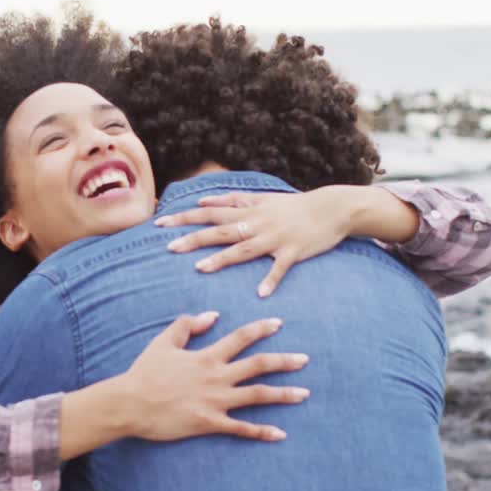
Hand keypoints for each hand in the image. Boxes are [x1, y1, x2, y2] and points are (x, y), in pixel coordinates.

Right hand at [119, 312, 309, 441]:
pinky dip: (262, 432)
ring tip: (304, 393)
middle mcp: (216, 377)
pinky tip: (280, 434)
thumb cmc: (145, 372)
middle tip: (305, 359)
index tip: (278, 324)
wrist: (130, 403)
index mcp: (206, 356)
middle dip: (284, 361)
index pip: (241, 338)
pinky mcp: (210, 422)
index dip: (261, 329)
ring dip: (283, 394)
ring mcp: (216, 401)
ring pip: (257, 395)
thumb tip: (212, 315)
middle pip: (258, 365)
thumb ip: (187, 325)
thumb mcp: (163, 342)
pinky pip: (241, 428)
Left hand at [154, 188, 355, 296]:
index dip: (184, 218)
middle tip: (170, 248)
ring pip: (244, 249)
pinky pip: (280, 267)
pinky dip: (271, 279)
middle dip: (194, 239)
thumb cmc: (293, 205)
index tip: (159, 224)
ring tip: (200, 268)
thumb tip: (201, 202)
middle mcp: (257, 223)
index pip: (209, 213)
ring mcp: (275, 238)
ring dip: (223, 258)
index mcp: (248, 211)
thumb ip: (231, 199)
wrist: (331, 208)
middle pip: (220, 231)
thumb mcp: (261, 197)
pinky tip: (260, 293)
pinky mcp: (294, 251)